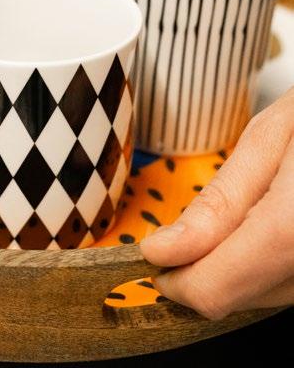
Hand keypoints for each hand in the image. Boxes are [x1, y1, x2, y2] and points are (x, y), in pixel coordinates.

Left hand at [140, 87, 293, 319]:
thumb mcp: (270, 139)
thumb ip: (221, 201)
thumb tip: (166, 251)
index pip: (220, 285)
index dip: (178, 282)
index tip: (155, 258)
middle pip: (241, 297)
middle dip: (201, 271)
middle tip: (188, 235)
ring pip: (267, 296)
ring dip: (234, 268)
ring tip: (235, 220)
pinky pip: (292, 283)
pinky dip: (265, 264)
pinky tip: (264, 228)